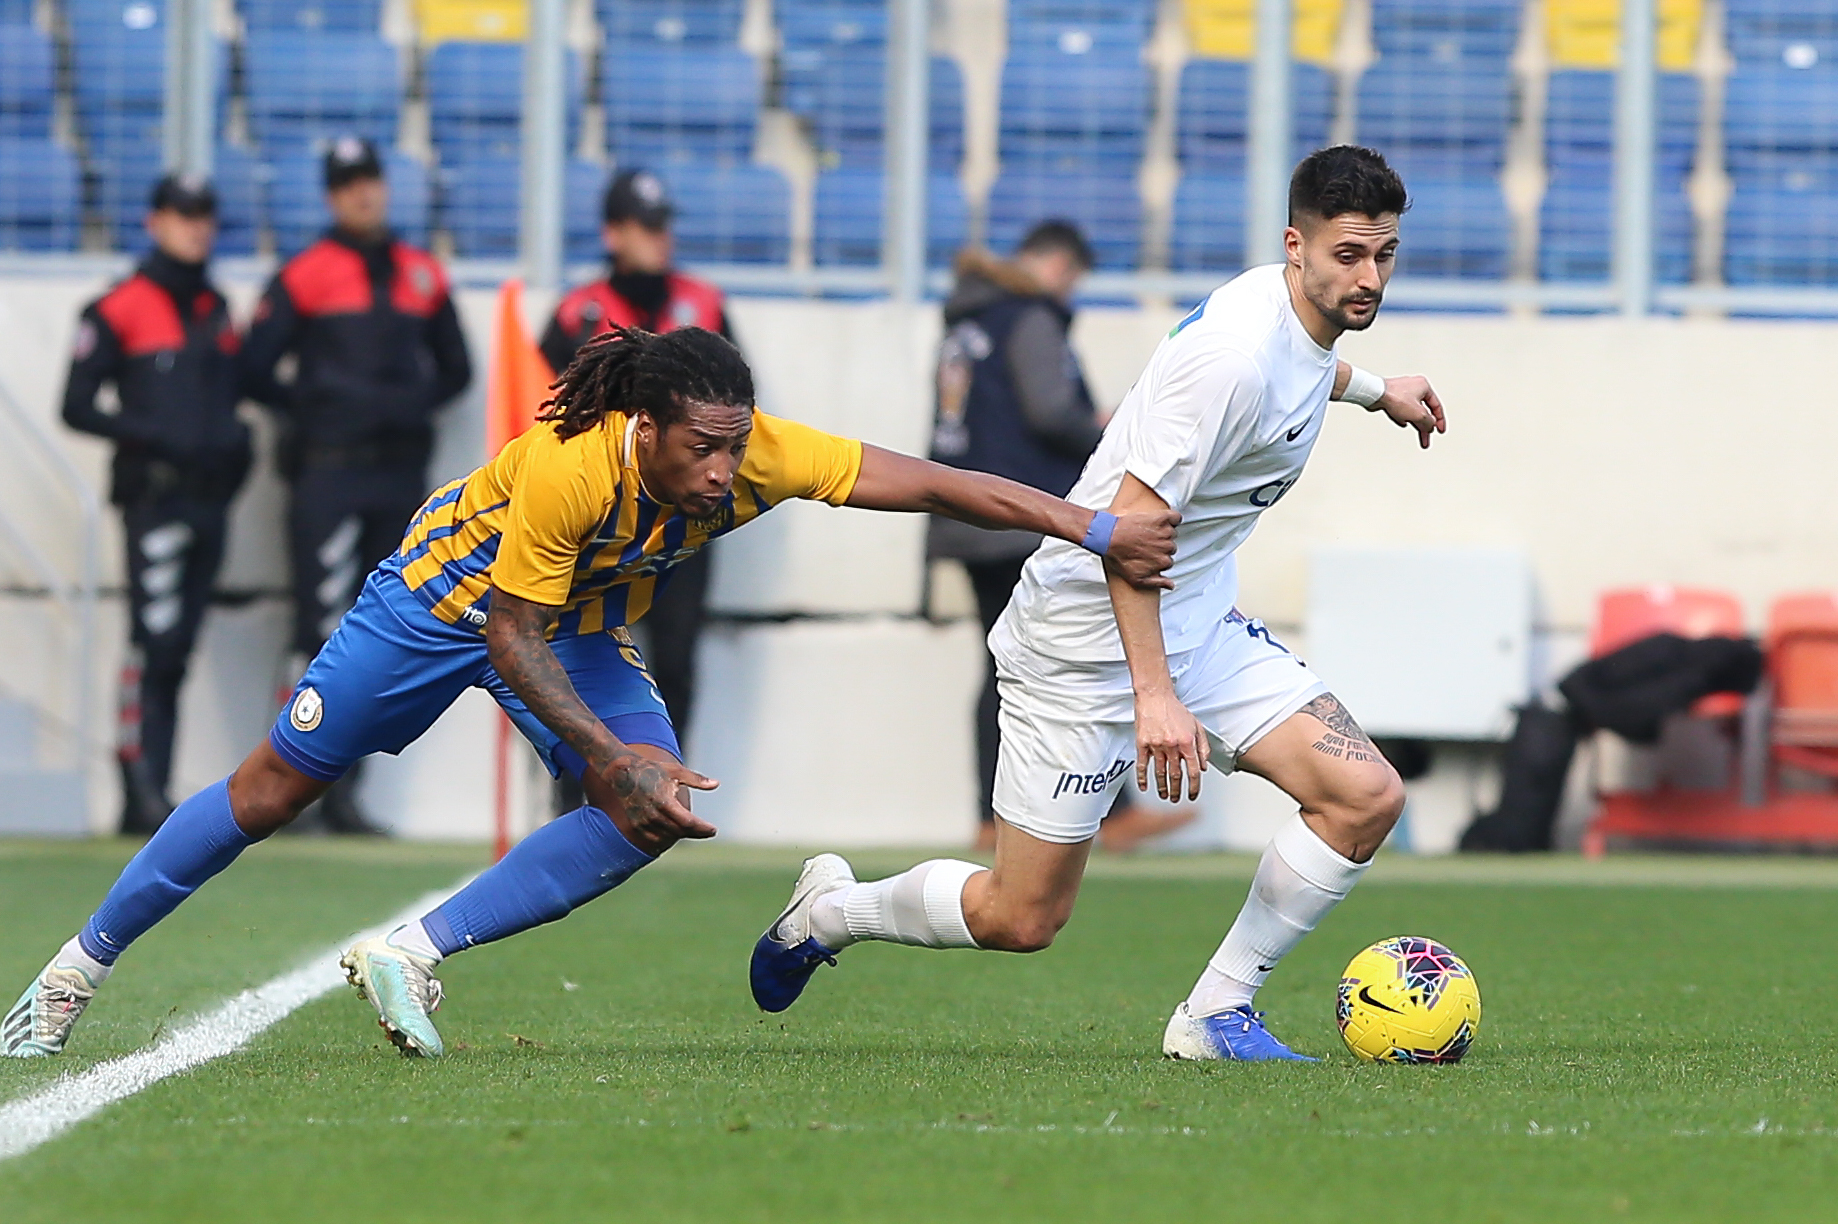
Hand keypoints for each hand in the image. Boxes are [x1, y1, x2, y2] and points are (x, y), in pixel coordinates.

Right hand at [600, 753, 719, 840]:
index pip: (689, 823)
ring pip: (669, 837)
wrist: (622, 772)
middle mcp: (654, 815)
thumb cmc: (652, 769)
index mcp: (665, 803)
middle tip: (707, 831)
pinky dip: (667, 838)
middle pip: (681, 832)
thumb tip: (716, 784)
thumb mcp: (676, 772)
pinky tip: (675, 833)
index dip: (703, 829)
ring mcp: (644, 822)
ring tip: (693, 830)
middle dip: (696, 833)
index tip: (713, 830)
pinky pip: (655, 839)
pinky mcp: (636, 825)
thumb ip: (697, 780)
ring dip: (682, 835)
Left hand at [1104, 508, 1180, 589]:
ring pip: (1172, 533)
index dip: (1158, 558)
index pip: (1168, 561)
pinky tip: (1163, 521)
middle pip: (1170, 547)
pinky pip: (1175, 517)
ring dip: (1163, 533)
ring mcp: (1164, 532)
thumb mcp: (1136, 579)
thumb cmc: (1119, 556)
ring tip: (1148, 533)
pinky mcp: (1161, 518)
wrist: (1108, 537)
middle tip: (1146, 544)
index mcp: (1163, 561)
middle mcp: (1166, 547)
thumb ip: (1157, 583)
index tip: (1148, 555)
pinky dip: (1172, 518)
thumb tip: (1171, 585)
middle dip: (1160, 546)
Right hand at [1134, 688, 1209, 800]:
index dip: (1194, 786)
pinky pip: (1142, 765)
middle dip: (1178, 790)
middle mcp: (1172, 746)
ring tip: (1164, 796)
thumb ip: (1203, 747)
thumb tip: (1204, 766)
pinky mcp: (1142, 743)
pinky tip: (1144, 786)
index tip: (1192, 795)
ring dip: (1163, 787)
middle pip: (1176, 775)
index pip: (1193, 770)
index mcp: (1187, 742)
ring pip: (1160, 772)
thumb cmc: (1175, 710)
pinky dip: (1142, 778)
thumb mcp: (1196, 725)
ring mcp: (1156, 745)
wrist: (1155, 696)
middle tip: (1177, 799)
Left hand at [1372, 374, 1444, 448]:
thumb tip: (1430, 427)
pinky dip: (1403, 418)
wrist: (1375, 395)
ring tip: (1418, 435)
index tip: (1440, 431)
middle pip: (1424, 411)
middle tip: (1427, 439)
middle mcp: (1413, 387)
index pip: (1436, 406)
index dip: (1440, 420)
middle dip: (1426, 427)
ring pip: (1412, 412)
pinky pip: (1401, 411)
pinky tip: (1403, 423)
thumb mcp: (1419, 414)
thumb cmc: (1395, 397)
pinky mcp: (1391, 398)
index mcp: (1424, 387)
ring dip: (1416, 424)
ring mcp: (1401, 392)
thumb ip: (1428, 422)